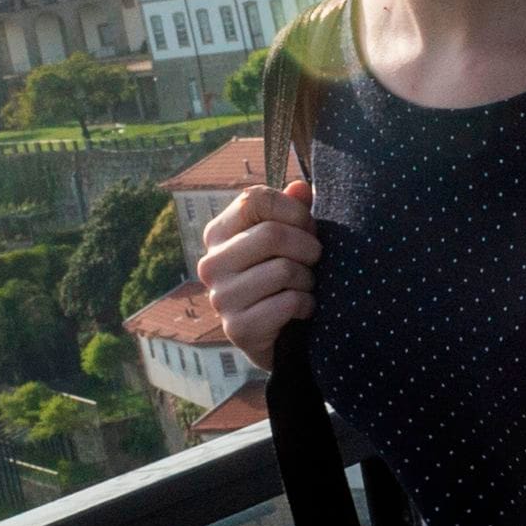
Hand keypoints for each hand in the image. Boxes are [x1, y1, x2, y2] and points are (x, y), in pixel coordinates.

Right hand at [200, 179, 319, 367]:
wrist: (277, 337)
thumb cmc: (282, 277)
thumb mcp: (287, 239)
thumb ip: (293, 211)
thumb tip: (301, 187)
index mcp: (218, 234)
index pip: (253, 200)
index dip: (292, 209)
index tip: (306, 225)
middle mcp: (211, 264)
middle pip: (271, 234)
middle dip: (307, 246)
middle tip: (315, 258)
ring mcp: (220, 297)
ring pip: (283, 270)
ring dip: (307, 279)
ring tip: (305, 285)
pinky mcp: (237, 328)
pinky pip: (287, 303)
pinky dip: (306, 305)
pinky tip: (302, 309)